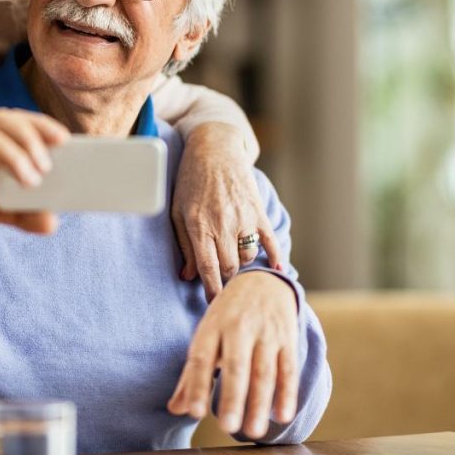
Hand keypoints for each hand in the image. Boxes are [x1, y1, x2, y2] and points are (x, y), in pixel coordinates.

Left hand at [167, 270, 297, 439]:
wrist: (261, 281)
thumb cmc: (226, 318)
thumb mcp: (206, 337)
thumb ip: (191, 375)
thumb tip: (174, 409)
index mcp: (212, 327)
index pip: (201, 358)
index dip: (197, 385)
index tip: (194, 412)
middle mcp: (238, 328)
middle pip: (235, 365)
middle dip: (232, 397)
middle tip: (228, 427)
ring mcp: (265, 332)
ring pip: (263, 371)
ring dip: (259, 403)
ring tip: (252, 432)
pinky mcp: (287, 338)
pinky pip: (288, 368)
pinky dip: (287, 393)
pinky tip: (282, 416)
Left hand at [171, 122, 281, 300]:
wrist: (215, 148)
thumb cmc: (190, 181)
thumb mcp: (178, 211)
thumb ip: (185, 244)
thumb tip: (189, 276)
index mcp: (198, 225)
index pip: (207, 268)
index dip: (212, 291)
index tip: (214, 306)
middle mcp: (222, 224)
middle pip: (229, 267)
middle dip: (226, 280)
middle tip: (224, 284)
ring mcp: (243, 217)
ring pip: (248, 257)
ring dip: (242, 264)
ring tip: (234, 261)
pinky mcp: (258, 211)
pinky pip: (270, 241)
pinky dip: (275, 257)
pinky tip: (277, 269)